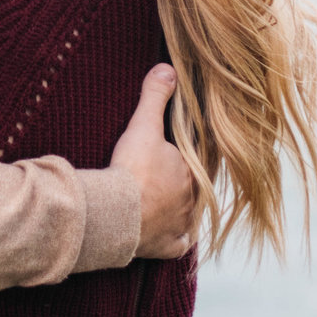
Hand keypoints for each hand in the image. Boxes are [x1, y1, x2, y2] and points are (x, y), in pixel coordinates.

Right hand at [112, 63, 198, 259]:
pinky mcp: (167, 248)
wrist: (118, 214)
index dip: (187, 158)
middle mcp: (193, 200)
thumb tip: (168, 68)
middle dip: (180, 184)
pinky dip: (172, 242)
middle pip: (193, 189)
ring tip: (160, 203)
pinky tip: (165, 236)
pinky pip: (177, 246)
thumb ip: (155, 96)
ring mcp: (182, 225)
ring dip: (177, 211)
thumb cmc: (133, 169)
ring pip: (187, 216)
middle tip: (161, 178)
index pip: (198, 161)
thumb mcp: (143, 126)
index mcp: (193, 171)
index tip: (176, 155)